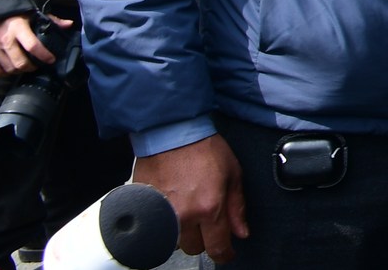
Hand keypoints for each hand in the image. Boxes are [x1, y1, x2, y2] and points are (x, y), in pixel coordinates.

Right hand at [0, 12, 63, 76]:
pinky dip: (5, 73)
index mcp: (18, 27)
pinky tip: (11, 68)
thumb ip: (51, 20)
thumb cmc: (13, 14)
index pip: (32, 46)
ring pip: (9, 69)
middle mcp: (5, 39)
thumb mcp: (32, 13)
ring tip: (25, 66)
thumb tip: (69, 24)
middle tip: (37, 65)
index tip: (51, 59)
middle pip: (21, 63)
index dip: (44, 55)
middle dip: (32, 67)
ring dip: (19, 71)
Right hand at [134, 133, 249, 261]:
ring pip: (175, 241)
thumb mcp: (233, 174)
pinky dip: (167, 223)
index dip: (224, 254)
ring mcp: (162, 214)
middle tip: (208, 220)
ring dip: (185, 232)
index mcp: (209, 207)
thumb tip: (242, 233)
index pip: (217, 247)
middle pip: (194, 248)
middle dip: (204, 239)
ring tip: (190, 209)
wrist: (172, 133)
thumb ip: (237, 207)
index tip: (227, 253)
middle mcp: (184, 215)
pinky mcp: (146, 208)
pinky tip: (175, 205)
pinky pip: (158, 228)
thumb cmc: (205, 149)